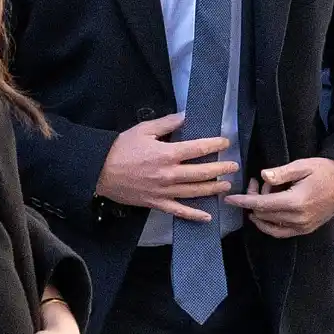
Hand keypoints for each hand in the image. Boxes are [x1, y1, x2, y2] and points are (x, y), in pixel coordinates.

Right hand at [95, 113, 237, 221]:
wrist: (99, 171)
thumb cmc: (121, 148)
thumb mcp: (143, 129)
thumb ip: (167, 123)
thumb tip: (186, 116)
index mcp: (167, 154)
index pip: (198, 149)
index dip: (215, 145)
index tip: (226, 142)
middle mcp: (170, 174)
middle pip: (202, 172)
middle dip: (221, 169)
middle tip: (234, 166)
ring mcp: (164, 191)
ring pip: (195, 192)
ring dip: (213, 189)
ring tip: (226, 185)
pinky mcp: (157, 203)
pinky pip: (179, 211)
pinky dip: (194, 216)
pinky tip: (208, 217)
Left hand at [225, 158, 333, 238]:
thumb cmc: (326, 171)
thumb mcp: (304, 166)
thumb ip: (282, 172)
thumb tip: (263, 176)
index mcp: (296, 202)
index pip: (262, 204)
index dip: (244, 201)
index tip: (229, 198)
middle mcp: (298, 218)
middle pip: (264, 214)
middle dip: (253, 200)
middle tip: (258, 182)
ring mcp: (302, 227)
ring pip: (270, 225)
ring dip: (260, 211)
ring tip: (265, 192)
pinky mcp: (306, 230)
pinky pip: (281, 232)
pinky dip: (269, 224)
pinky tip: (265, 213)